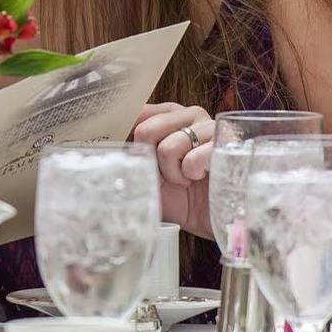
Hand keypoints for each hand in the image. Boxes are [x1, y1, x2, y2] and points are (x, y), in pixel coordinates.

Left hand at [131, 102, 214, 237]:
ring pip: (169, 147)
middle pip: (146, 130)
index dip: (125, 135)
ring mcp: (210, 126)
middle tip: (167, 176)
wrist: (216, 218)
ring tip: (187, 179)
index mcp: (168, 116)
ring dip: (173, 173)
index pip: (136, 112)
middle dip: (151, 161)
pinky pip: (193, 158)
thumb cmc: (183, 198)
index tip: (126, 155)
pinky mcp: (226, 143)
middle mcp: (189, 115)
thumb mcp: (149, 178)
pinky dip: (192, 174)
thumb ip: (131, 160)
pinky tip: (201, 177)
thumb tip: (104, 155)